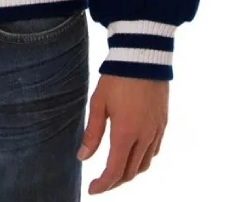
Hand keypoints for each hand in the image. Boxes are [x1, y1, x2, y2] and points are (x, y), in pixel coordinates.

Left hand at [77, 74, 167, 193]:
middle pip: (131, 172)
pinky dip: (143, 160)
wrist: (143, 57)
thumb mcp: (99, 103)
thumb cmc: (117, 78)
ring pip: (145, 164)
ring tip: (115, 171)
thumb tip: (82, 157)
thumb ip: (92, 133)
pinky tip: (133, 154)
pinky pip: (154, 151)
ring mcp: (156, 131)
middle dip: (115, 181)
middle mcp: (144, 137)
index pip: (115, 171)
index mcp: (126, 133)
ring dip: (130, 172)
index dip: (103, 184)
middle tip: (101, 182)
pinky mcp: (163, 124)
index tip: (92, 190)